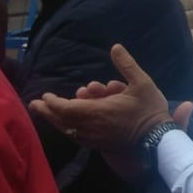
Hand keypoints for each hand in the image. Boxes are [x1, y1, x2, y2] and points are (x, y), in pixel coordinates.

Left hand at [29, 43, 174, 152]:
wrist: (156, 139)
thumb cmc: (149, 110)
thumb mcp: (142, 82)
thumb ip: (126, 65)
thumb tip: (115, 47)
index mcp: (98, 111)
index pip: (66, 108)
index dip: (53, 102)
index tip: (44, 95)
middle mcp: (91, 127)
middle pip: (62, 120)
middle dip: (47, 111)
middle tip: (35, 104)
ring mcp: (93, 138)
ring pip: (68, 130)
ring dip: (56, 120)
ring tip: (47, 112)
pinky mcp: (98, 145)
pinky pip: (76, 137)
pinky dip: (67, 129)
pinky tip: (65, 125)